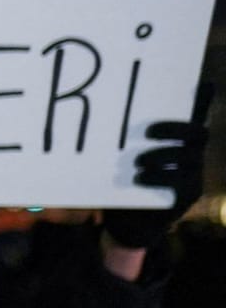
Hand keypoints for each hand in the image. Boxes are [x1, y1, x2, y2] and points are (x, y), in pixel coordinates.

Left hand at [102, 83, 211, 249]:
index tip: (204, 84)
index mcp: (180, 141)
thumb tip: (103, 109)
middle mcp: (193, 155)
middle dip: (175, 129)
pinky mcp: (187, 196)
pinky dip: (157, 178)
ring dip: (161, 156)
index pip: (196, 117)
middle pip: (199, 134)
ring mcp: (194, 176)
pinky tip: (138, 178)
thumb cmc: (124, 181)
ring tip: (138, 161)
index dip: (203, 101)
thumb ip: (124, 138)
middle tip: (148, 132)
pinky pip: (180, 183)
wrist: (126, 222)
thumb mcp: (123, 157)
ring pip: (190, 158)